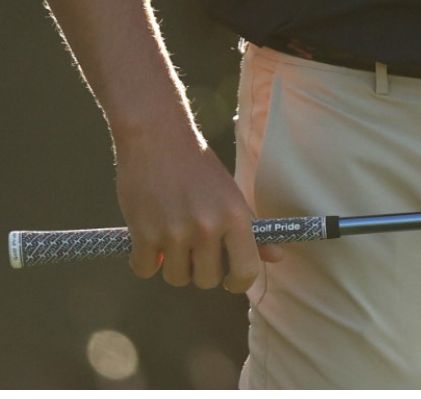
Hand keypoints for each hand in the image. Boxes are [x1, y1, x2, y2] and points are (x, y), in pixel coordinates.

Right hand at [112, 123, 282, 292]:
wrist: (157, 137)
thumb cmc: (198, 167)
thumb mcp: (231, 194)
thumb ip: (252, 228)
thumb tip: (277, 257)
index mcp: (235, 217)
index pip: (246, 271)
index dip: (238, 283)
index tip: (229, 280)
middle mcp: (207, 228)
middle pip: (207, 280)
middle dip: (199, 270)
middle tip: (193, 250)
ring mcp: (174, 233)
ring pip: (176, 277)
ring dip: (172, 265)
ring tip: (170, 240)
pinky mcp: (143, 234)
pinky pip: (144, 269)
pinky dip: (144, 260)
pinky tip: (147, 240)